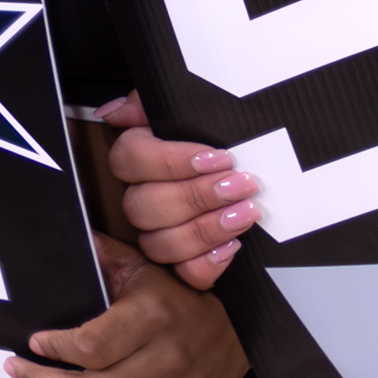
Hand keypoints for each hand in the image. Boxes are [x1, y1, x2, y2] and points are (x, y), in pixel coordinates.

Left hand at [8, 235, 250, 377]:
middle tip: (18, 372)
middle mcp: (168, 359)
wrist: (242, 335)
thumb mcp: (152, 271)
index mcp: (156, 317)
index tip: (35, 343)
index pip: (89, 347)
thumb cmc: (187, 302)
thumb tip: (77, 237)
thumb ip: (111, 258)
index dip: (53, 349)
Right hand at [99, 93, 256, 288]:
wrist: (263, 163)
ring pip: (160, 243)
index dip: (171, 161)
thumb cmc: (225, 136)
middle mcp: (144, 198)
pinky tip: (232, 245)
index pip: (129, 160)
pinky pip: (185, 274)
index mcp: (141, 158)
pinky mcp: (186, 261)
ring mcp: (162, 233)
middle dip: (198, 196)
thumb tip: (114, 111)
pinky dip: (207, 264)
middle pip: (144, 206)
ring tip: (245, 211)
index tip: (215, 156)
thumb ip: (151, 103)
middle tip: (240, 184)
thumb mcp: (197, 107)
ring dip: (207, 229)